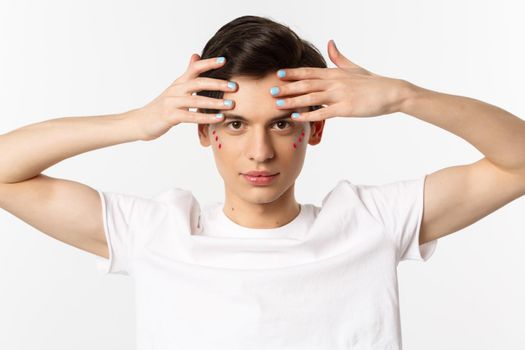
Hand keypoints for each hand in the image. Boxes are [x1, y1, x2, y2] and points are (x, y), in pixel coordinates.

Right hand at [130, 54, 237, 140]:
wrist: (140, 122)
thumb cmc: (162, 106)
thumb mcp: (175, 89)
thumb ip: (188, 74)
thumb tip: (196, 55)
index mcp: (179, 83)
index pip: (194, 68)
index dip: (209, 63)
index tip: (225, 61)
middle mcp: (175, 90)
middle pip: (198, 82)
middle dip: (217, 84)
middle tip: (234, 86)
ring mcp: (171, 103)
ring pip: (196, 100)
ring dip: (215, 102)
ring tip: (231, 105)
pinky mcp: (169, 116)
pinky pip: (190, 116)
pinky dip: (206, 117)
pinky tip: (219, 118)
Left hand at [271, 40, 410, 120]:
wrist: (392, 93)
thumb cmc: (372, 82)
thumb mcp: (354, 67)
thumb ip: (339, 57)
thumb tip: (330, 42)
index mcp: (335, 73)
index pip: (309, 72)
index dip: (293, 73)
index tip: (278, 74)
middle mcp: (335, 82)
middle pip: (306, 84)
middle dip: (287, 87)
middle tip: (270, 90)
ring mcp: (340, 95)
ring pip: (311, 98)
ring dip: (293, 101)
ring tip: (278, 104)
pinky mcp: (345, 109)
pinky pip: (323, 113)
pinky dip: (308, 115)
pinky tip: (296, 117)